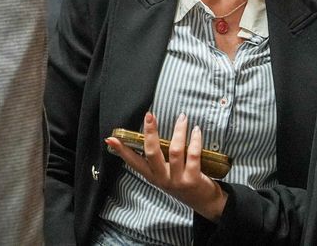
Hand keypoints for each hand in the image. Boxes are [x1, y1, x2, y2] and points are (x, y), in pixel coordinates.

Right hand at [105, 112, 228, 221]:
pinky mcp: (192, 180)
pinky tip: (196, 131)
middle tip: (150, 115)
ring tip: (182, 118)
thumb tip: (151, 135)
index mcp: (153, 176)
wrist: (205, 202)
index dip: (122, 150)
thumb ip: (159, 159)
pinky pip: (193, 155)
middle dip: (150, 132)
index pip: (133, 162)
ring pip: (175, 151)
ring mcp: (177, 180)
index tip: (111, 138)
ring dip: (178, 131)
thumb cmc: (184, 183)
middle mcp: (162, 178)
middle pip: (152, 153)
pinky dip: (195, 140)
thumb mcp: (167, 174)